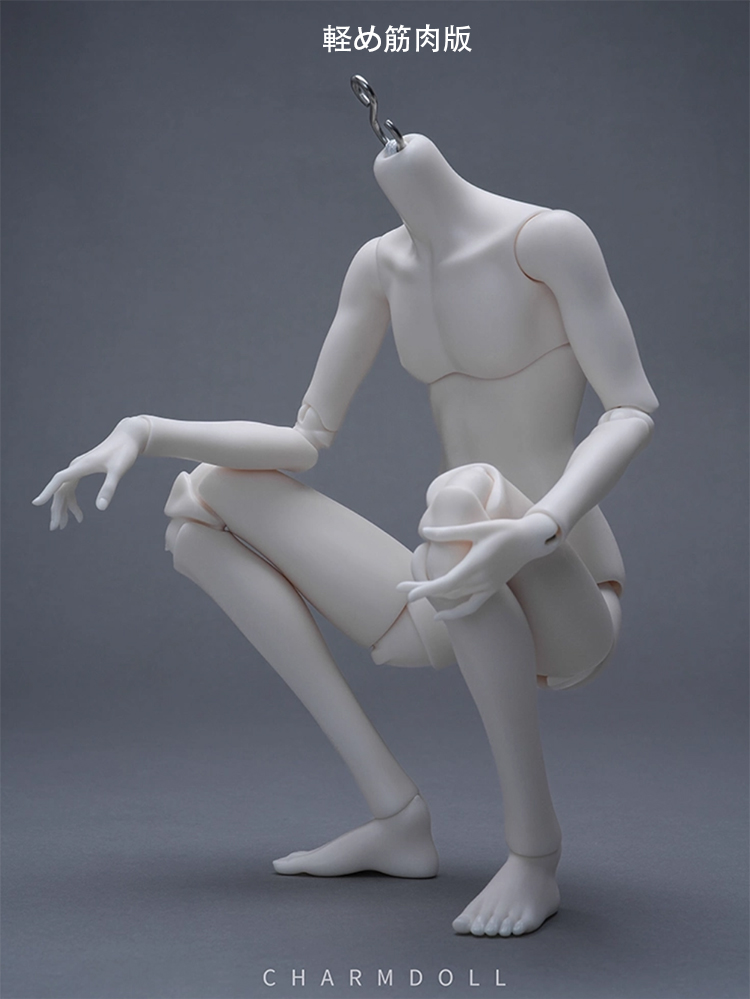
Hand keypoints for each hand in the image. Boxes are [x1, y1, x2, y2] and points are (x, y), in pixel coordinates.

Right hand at [32, 417, 149, 529]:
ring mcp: (78, 468)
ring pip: (64, 490)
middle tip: (56, 527)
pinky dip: (72, 501)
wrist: (128, 437)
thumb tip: (100, 508)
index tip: (37, 503)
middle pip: (60, 489)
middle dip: (57, 509)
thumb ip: (108, 488)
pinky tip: (78, 515)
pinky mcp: (83, 470)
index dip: (47, 491)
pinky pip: (71, 488)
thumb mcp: (118, 471)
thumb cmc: (124, 453)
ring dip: (63, 507)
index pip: (59, 480)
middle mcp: (76, 466)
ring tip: (64, 525)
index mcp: (81, 466)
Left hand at [397, 512, 559, 620]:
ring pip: (455, 598)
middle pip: (445, 592)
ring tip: (414, 592)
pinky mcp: (492, 589)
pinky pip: (471, 606)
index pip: (444, 584)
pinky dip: (456, 612)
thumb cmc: (502, 530)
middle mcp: (480, 581)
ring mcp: (487, 588)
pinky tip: (441, 614)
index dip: (424, 589)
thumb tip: (424, 532)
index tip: (407, 593)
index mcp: (474, 567)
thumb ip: (449, 532)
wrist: (530, 540)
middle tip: (400, 588)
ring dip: (434, 596)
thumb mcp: (476, 528)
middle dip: (421, 590)